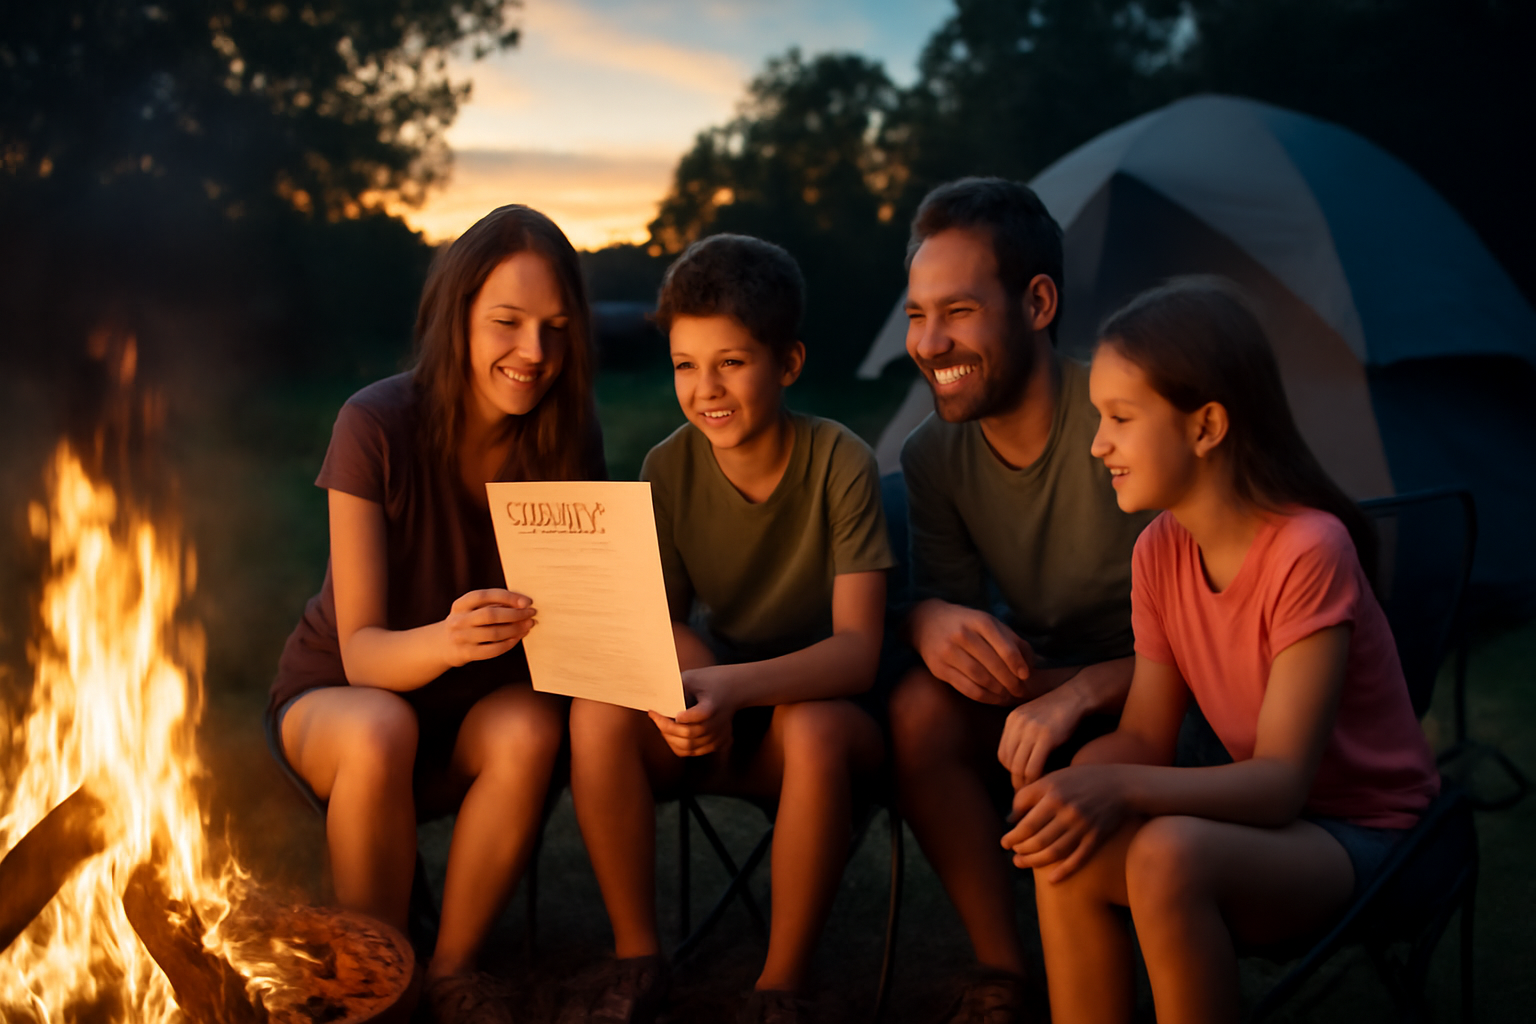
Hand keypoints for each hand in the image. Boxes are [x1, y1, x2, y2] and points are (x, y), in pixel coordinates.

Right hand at [440, 589, 536, 666]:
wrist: (444, 644)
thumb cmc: (469, 622)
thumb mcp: (473, 609)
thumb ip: (494, 605)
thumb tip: (523, 604)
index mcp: (460, 604)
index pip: (485, 596)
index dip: (508, 597)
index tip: (527, 601)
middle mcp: (458, 620)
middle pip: (490, 615)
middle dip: (515, 614)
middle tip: (531, 613)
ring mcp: (460, 638)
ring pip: (493, 634)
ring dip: (515, 629)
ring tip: (528, 625)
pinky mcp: (466, 653)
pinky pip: (492, 650)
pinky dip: (508, 644)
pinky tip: (518, 638)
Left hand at [648, 666, 736, 756]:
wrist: (734, 688)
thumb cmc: (709, 680)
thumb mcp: (691, 678)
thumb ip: (675, 688)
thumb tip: (654, 699)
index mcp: (712, 706)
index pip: (691, 718)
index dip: (671, 718)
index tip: (655, 711)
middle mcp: (718, 724)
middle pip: (688, 735)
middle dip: (666, 729)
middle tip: (655, 717)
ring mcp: (719, 736)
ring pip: (689, 747)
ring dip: (671, 739)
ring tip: (662, 726)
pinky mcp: (719, 743)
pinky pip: (694, 752)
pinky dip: (680, 746)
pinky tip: (674, 734)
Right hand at [909, 599, 1033, 703]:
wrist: (926, 622)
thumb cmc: (966, 624)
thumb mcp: (988, 623)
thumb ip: (1012, 640)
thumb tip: (1032, 665)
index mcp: (980, 621)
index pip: (1005, 647)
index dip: (1018, 665)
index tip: (1026, 676)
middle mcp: (963, 635)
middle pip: (993, 665)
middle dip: (1011, 682)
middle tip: (1020, 691)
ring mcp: (948, 652)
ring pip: (980, 678)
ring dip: (999, 692)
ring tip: (1008, 696)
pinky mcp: (939, 668)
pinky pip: (966, 688)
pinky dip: (984, 697)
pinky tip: (993, 698)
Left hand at [998, 678, 1085, 788]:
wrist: (1075, 697)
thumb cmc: (1057, 712)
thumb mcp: (1033, 719)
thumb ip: (1022, 735)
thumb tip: (1015, 762)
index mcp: (1012, 720)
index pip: (1002, 753)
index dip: (1010, 769)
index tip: (1020, 778)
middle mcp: (1017, 724)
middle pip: (1008, 761)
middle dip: (1015, 778)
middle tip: (1026, 789)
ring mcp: (1031, 730)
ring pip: (1018, 766)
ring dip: (1024, 781)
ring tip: (1034, 788)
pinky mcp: (1046, 737)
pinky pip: (1033, 766)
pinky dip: (1035, 778)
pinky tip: (1043, 780)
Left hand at [1001, 764, 1126, 882]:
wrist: (1120, 784)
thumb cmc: (1080, 780)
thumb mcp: (1053, 778)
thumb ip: (1030, 795)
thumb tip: (1010, 819)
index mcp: (1053, 793)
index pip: (1026, 823)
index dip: (1012, 836)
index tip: (1005, 843)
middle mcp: (1067, 810)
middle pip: (1037, 840)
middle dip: (1021, 851)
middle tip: (1013, 854)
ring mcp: (1083, 825)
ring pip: (1054, 852)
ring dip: (1034, 862)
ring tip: (1022, 863)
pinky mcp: (1097, 837)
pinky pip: (1078, 859)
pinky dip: (1064, 871)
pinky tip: (1052, 880)